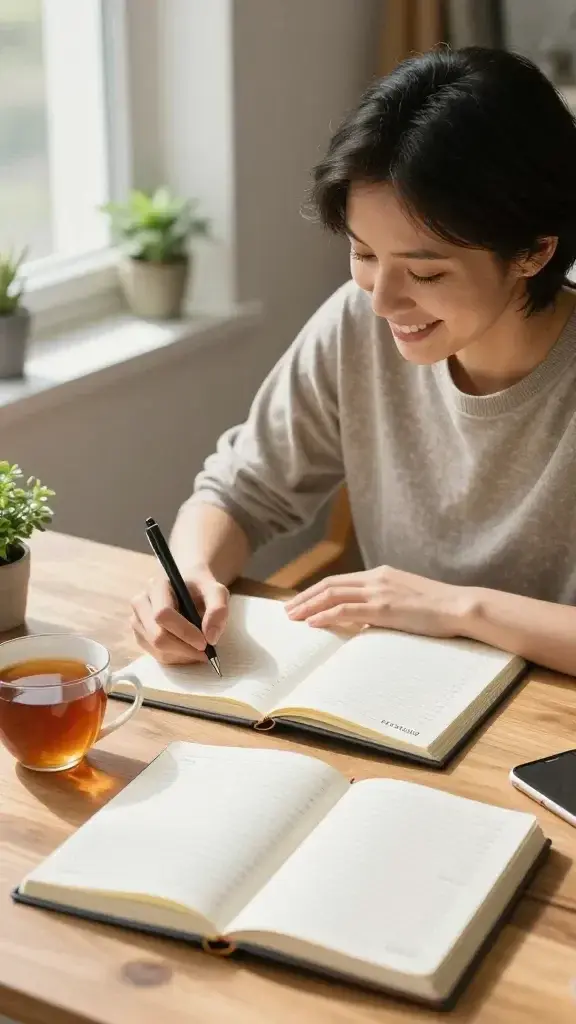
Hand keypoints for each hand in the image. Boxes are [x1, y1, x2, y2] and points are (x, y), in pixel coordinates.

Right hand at [131, 567, 228, 664]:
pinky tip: (189, 649)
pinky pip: (156, 655)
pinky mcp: (140, 635)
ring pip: (156, 649)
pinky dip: (177, 658)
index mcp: (157, 586)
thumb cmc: (202, 589)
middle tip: (206, 652)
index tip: (205, 643)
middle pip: (157, 636)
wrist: (190, 587)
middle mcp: (141, 602)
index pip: (163, 615)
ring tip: (199, 649)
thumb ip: (218, 610)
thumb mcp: (217, 592)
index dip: (184, 632)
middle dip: (184, 649)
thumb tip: (210, 637)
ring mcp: (137, 620)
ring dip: (182, 655)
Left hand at [285, 566, 466, 637]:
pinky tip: (313, 623)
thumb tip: (366, 616)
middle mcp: (376, 578)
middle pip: (330, 585)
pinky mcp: (384, 607)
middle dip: (305, 597)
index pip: (339, 580)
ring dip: (309, 606)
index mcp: (380, 574)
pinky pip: (346, 609)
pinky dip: (326, 615)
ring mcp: (379, 591)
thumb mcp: (405, 598)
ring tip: (293, 617)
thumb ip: (384, 602)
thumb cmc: (437, 608)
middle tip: (287, 610)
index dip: (315, 591)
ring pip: (333, 595)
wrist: (459, 606)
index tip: (300, 602)